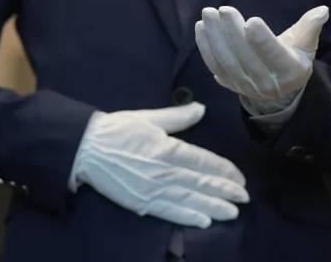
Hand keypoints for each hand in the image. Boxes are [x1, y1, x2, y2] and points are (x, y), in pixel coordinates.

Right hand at [69, 102, 249, 228]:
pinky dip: (188, 217)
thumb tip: (201, 109)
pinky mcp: (141, 202)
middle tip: (245, 198)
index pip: (204, 161)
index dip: (224, 170)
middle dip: (225, 191)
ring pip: (190, 200)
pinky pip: (169, 212)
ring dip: (213, 207)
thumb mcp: (148, 117)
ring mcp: (153, 189)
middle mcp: (164, 171)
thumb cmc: (117, 129)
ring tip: (233, 213)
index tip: (240, 177)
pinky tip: (204, 222)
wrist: (85, 148)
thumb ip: (177, 117)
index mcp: (168, 148)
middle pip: (201, 183)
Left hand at [195, 6, 328, 112]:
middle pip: (246, 57)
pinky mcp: (228, 84)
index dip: (262, 40)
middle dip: (232, 32)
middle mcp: (267, 84)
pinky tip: (201, 27)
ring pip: (227, 61)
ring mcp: (245, 86)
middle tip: (223, 9)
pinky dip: (205, 46)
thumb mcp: (305, 44)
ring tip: (208, 14)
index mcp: (289, 72)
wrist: (279, 86)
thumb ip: (310, 27)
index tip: (252, 20)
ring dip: (215, 37)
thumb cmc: (293, 57)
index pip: (275, 56)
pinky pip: (214, 65)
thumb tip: (322, 10)